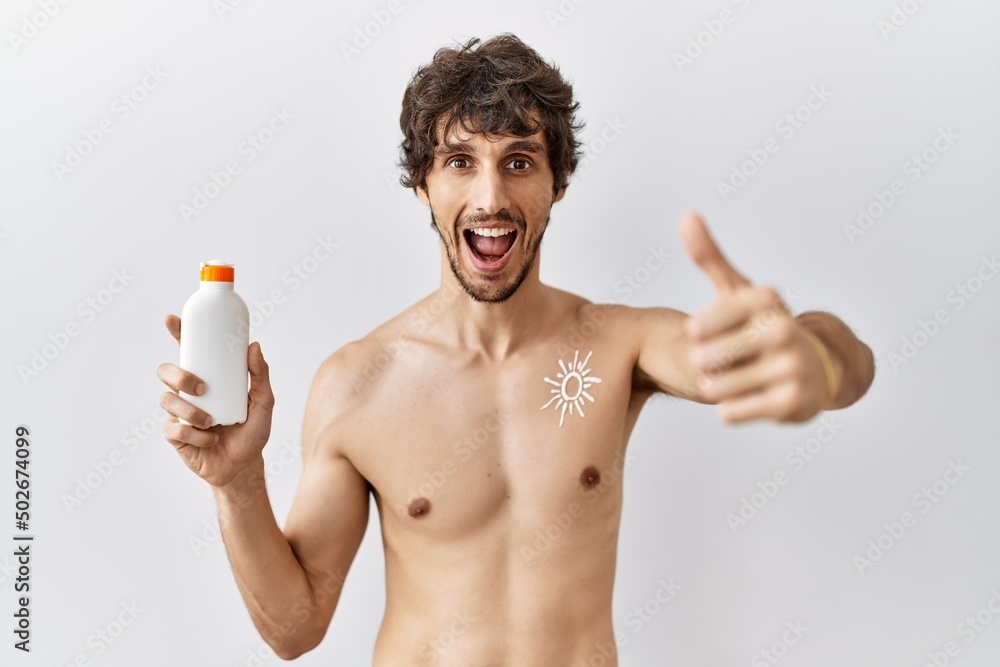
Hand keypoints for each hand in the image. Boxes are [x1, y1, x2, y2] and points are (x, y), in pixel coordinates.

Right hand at [157, 314, 273, 487]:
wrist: (244, 466)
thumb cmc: (252, 432)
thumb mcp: (264, 402)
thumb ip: (261, 376)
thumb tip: (254, 346)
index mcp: (207, 379)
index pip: (189, 351)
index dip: (178, 334)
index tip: (173, 320)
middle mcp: (189, 393)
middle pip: (166, 371)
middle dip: (179, 376)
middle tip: (202, 387)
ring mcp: (179, 413)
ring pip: (167, 400)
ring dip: (190, 411)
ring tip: (212, 422)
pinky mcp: (175, 436)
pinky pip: (173, 429)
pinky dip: (194, 434)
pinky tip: (209, 439)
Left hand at [680, 212, 829, 423]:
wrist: (817, 369)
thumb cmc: (763, 327)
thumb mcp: (738, 291)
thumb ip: (710, 257)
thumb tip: (687, 217)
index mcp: (766, 301)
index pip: (701, 323)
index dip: (696, 334)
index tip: (701, 333)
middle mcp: (784, 330)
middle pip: (707, 358)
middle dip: (705, 364)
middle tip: (717, 362)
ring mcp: (792, 367)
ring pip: (718, 387)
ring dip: (716, 387)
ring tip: (729, 379)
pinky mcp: (793, 403)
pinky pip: (734, 412)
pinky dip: (731, 409)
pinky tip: (743, 398)